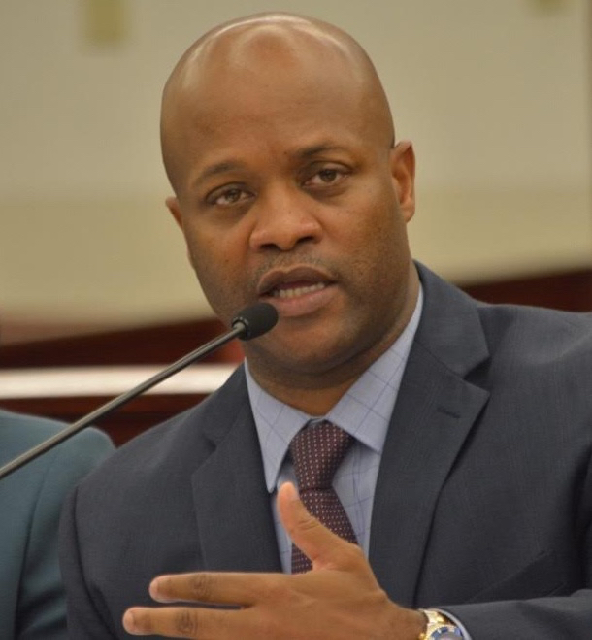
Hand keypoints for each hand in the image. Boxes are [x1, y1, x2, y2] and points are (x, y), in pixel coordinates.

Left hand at [123, 482, 424, 638]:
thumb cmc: (363, 601)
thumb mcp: (338, 556)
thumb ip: (305, 523)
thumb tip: (286, 488)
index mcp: (277, 593)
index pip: (217, 587)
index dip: (182, 586)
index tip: (154, 586)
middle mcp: (265, 626)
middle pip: (201, 625)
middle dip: (161, 622)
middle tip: (131, 617)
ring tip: (151, 635)